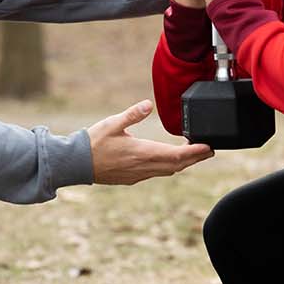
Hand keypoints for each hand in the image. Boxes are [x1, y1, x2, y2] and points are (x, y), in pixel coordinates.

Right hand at [87, 100, 212, 184]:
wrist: (75, 164)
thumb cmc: (93, 142)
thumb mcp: (113, 123)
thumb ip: (133, 114)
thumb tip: (148, 104)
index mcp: (142, 152)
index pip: (176, 155)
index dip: (195, 153)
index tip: (209, 148)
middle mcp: (143, 167)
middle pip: (176, 165)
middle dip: (194, 159)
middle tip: (209, 151)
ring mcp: (137, 175)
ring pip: (167, 171)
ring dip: (181, 164)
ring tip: (193, 155)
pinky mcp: (131, 178)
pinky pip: (155, 174)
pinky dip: (167, 167)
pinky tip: (167, 161)